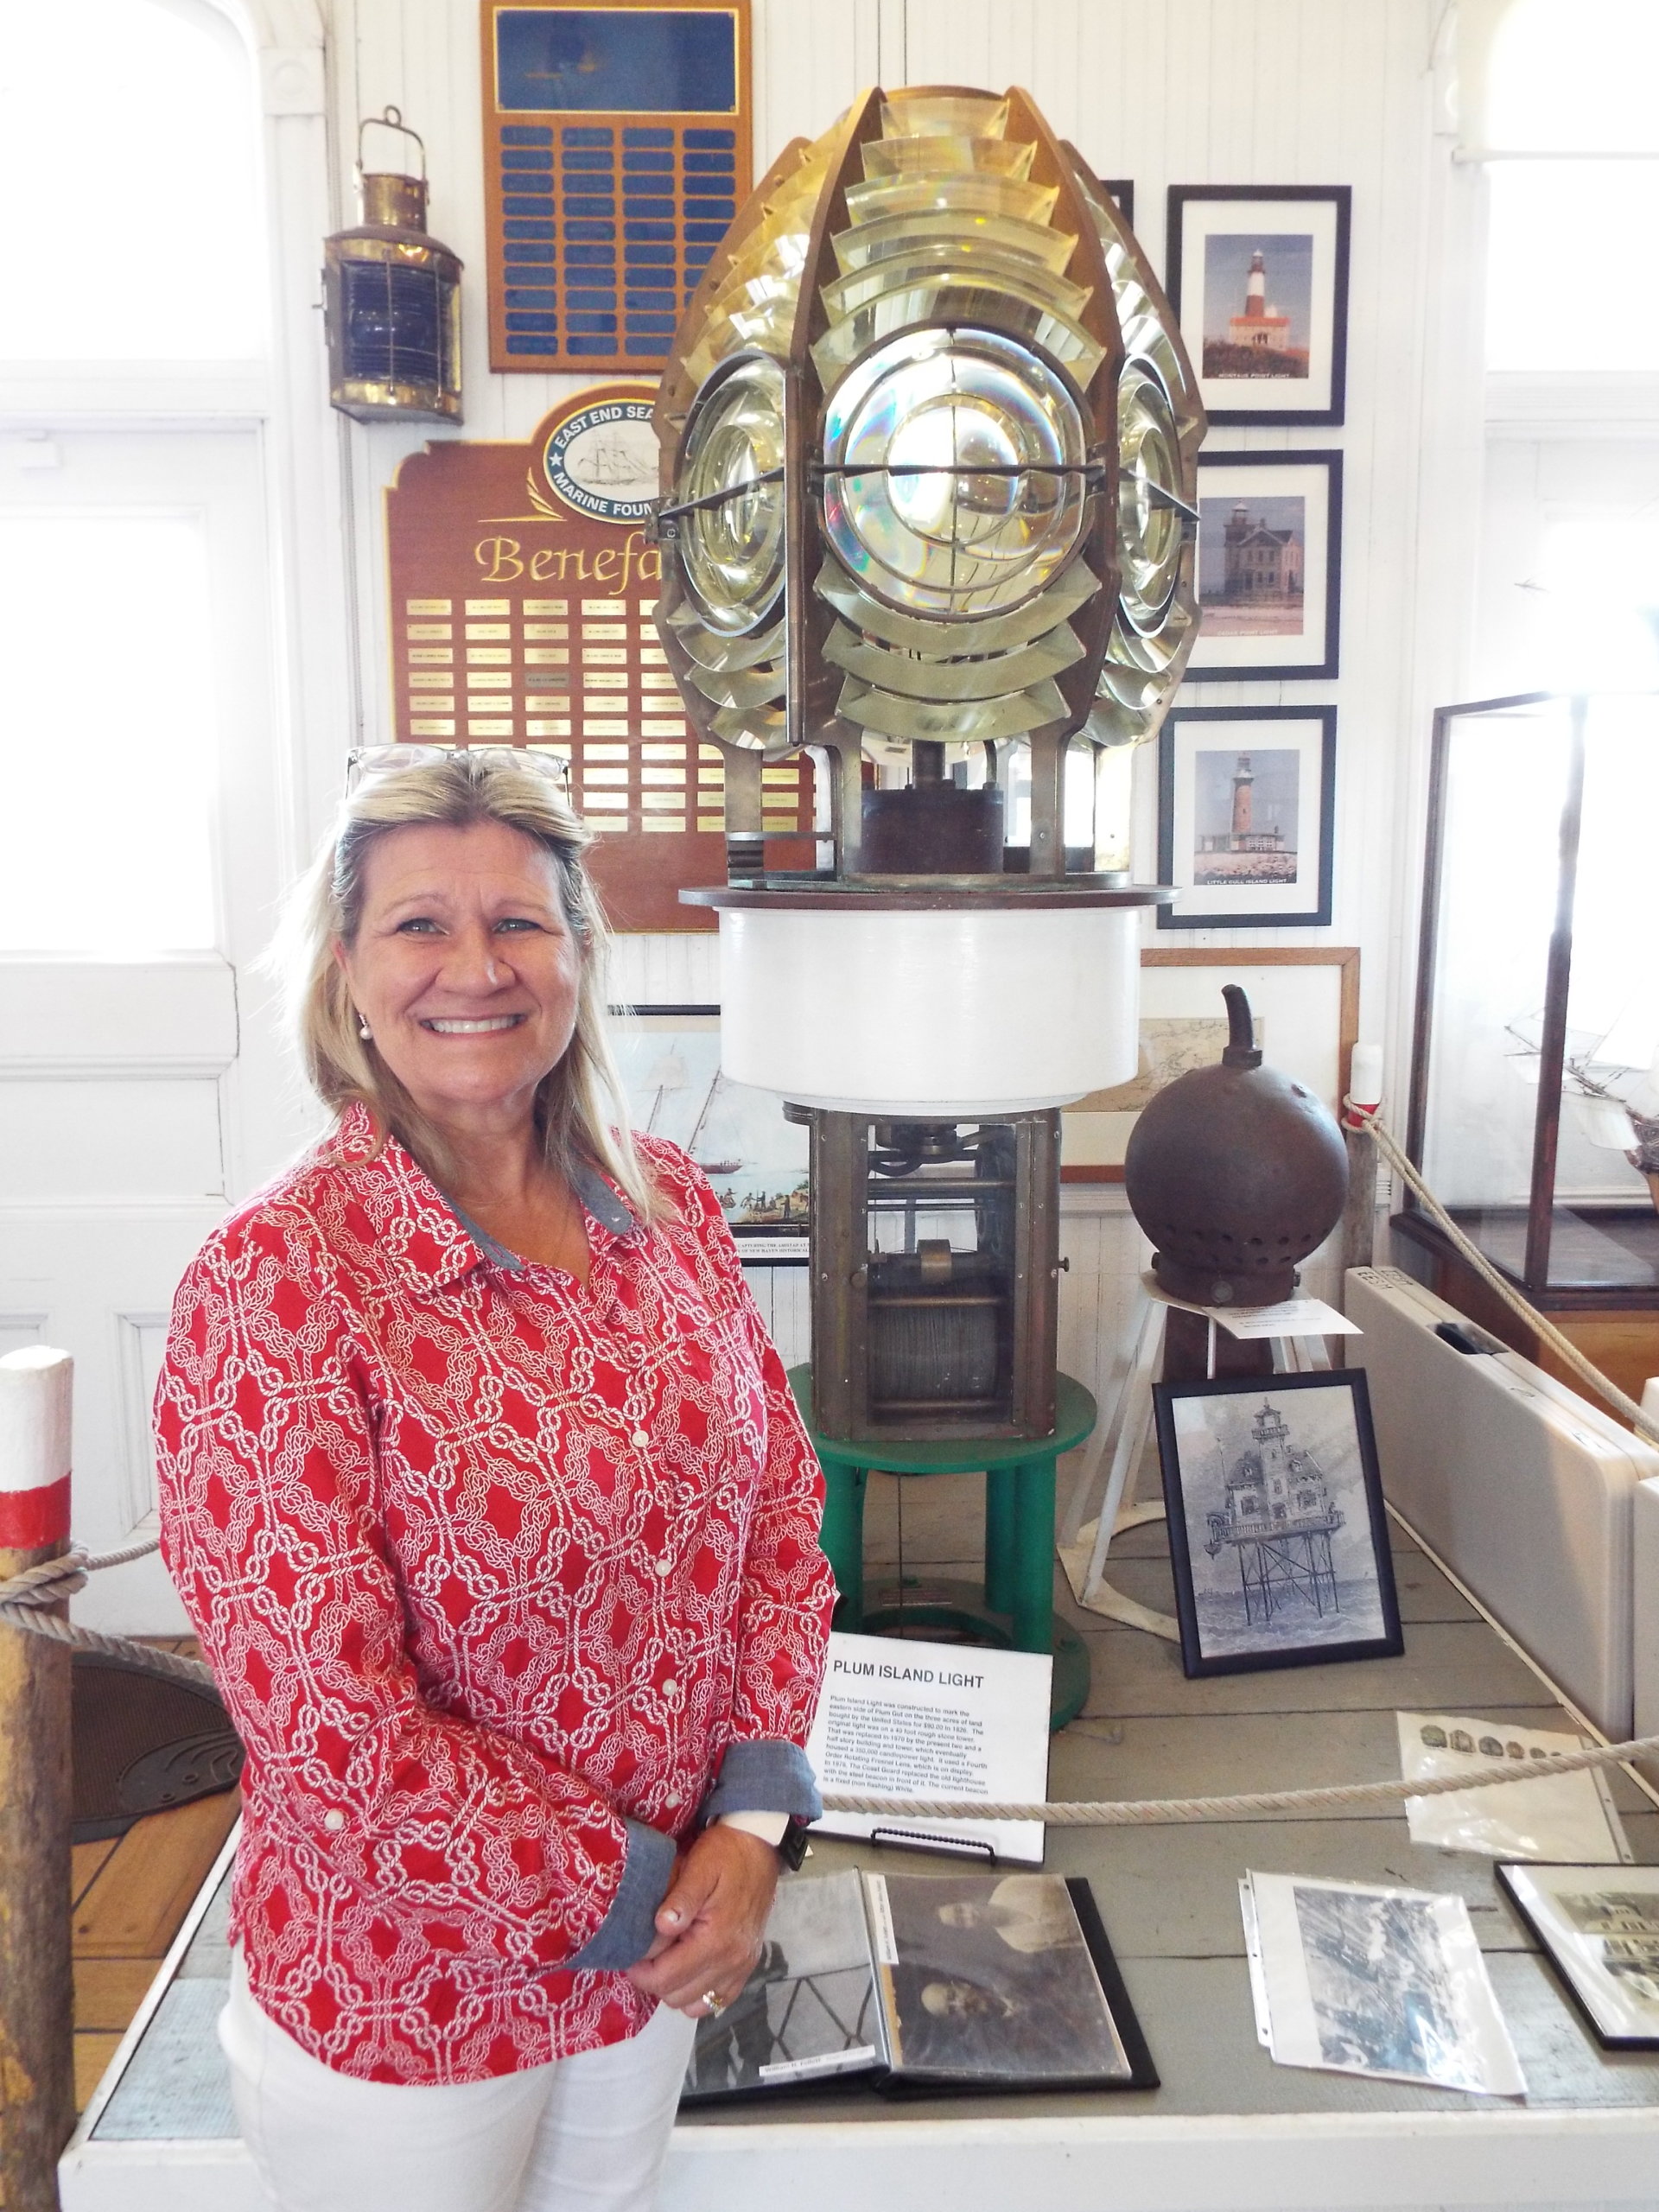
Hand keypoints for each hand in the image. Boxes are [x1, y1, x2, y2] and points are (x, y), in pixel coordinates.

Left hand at [624, 1825, 779, 2015]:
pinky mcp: (746, 1968)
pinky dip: (696, 1993)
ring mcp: (741, 1968)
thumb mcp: (700, 1866)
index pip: (666, 1978)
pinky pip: (715, 2002)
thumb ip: (681, 1898)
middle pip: (676, 1995)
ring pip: (692, 2004)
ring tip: (666, 1958)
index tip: (630, 1952)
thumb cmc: (725, 1854)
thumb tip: (660, 1927)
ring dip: (673, 1987)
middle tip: (645, 1953)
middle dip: (653, 1979)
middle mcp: (731, 1961)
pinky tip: (687, 1968)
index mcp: (717, 1939)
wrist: (759, 1849)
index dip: (640, 1971)